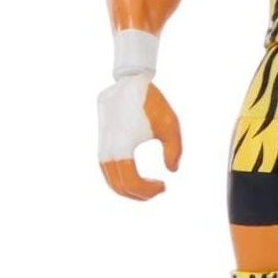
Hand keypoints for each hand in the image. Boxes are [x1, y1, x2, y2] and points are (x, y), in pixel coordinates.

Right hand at [97, 76, 181, 199]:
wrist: (129, 83)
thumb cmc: (152, 103)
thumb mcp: (171, 126)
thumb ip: (175, 151)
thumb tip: (171, 171)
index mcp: (122, 148)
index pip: (132, 183)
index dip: (149, 190)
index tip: (164, 185)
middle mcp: (107, 150)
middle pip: (119, 186)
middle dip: (139, 194)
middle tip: (159, 190)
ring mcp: (102, 146)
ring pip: (110, 180)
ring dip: (129, 188)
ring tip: (148, 187)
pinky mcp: (102, 142)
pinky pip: (108, 169)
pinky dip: (121, 178)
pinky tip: (136, 176)